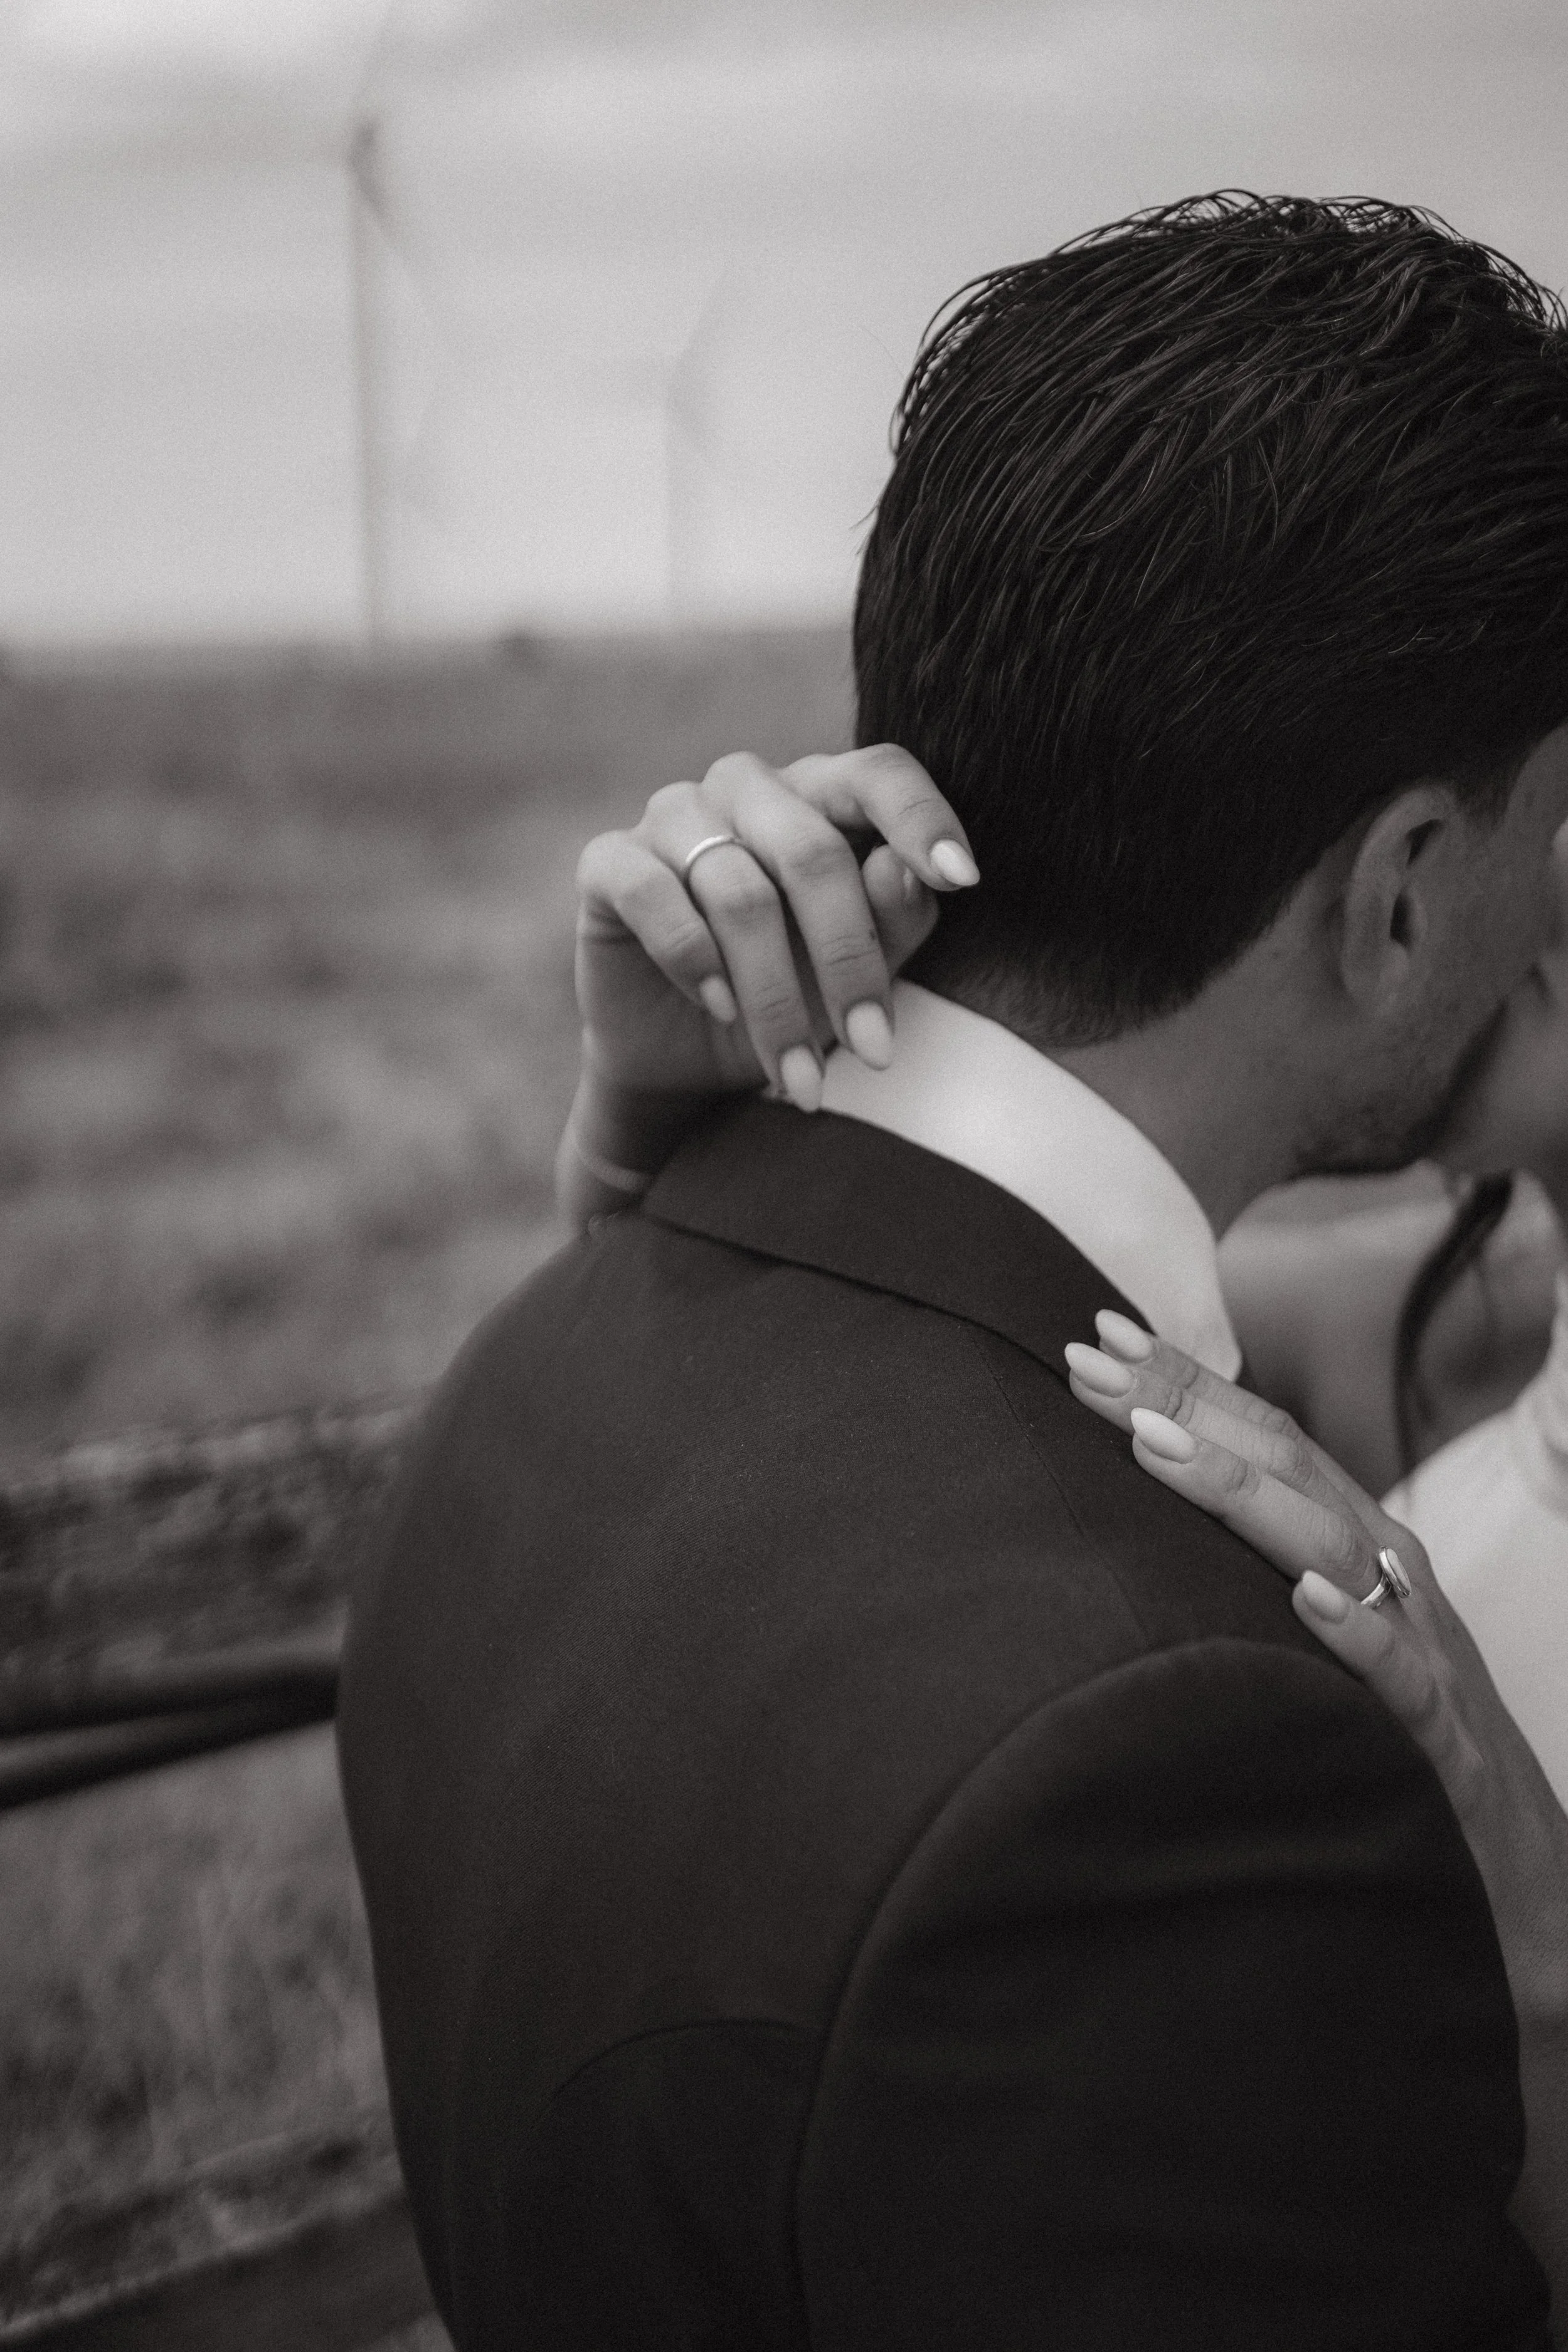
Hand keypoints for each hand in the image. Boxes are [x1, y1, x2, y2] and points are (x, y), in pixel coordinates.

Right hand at [573, 745, 977, 1108]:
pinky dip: (692, 957)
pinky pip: (653, 894)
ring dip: (775, 999)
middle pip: (812, 849)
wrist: (685, 1060)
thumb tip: (907, 868)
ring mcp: (673, 816)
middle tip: (875, 1049)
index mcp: (821, 795)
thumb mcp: (859, 971)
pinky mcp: (609, 862)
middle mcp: (747, 788)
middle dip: (848, 961)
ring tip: (800, 1076)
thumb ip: (895, 917)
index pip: (879, 773)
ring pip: (738, 890)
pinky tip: (717, 1007)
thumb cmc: (791, 997)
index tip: (965, 879)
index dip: (922, 818)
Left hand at [1066, 1312, 1567, 2280]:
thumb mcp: (1321, 1647)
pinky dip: (1355, 1631)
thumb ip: (1254, 1577)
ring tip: (1155, 1446)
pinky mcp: (1443, 1741)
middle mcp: (1390, 1579)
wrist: (1521, 1895)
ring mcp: (1422, 1653)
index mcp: (1356, 1550)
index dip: (1185, 1383)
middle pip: (1287, 1468)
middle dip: (1187, 1405)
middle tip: (1090, 1363)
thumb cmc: (1402, 1755)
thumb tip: (1142, 1518)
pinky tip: (1304, 1600)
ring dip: (1241, 1493)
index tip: (1095, 1338)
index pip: (1263, 1445)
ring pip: (1332, 1548)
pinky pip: (1400, 1677)